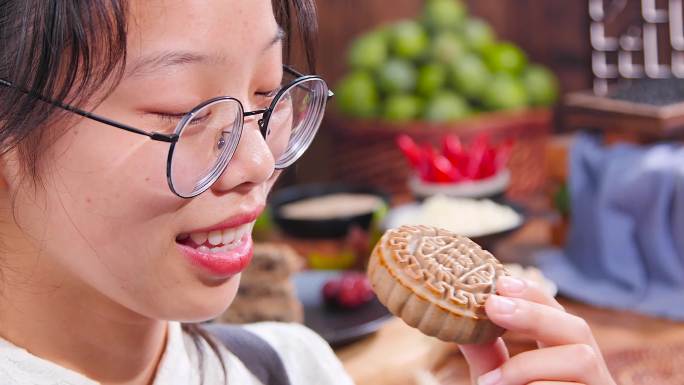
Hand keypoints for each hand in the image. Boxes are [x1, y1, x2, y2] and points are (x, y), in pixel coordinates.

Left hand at [458, 276, 615, 384]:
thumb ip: (487, 358)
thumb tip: (459, 321)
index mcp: (569, 362)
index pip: (559, 316)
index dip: (534, 295)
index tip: (500, 283)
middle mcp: (592, 376)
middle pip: (578, 330)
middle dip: (534, 313)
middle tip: (493, 306)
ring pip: (582, 359)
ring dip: (530, 364)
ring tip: (492, 382)